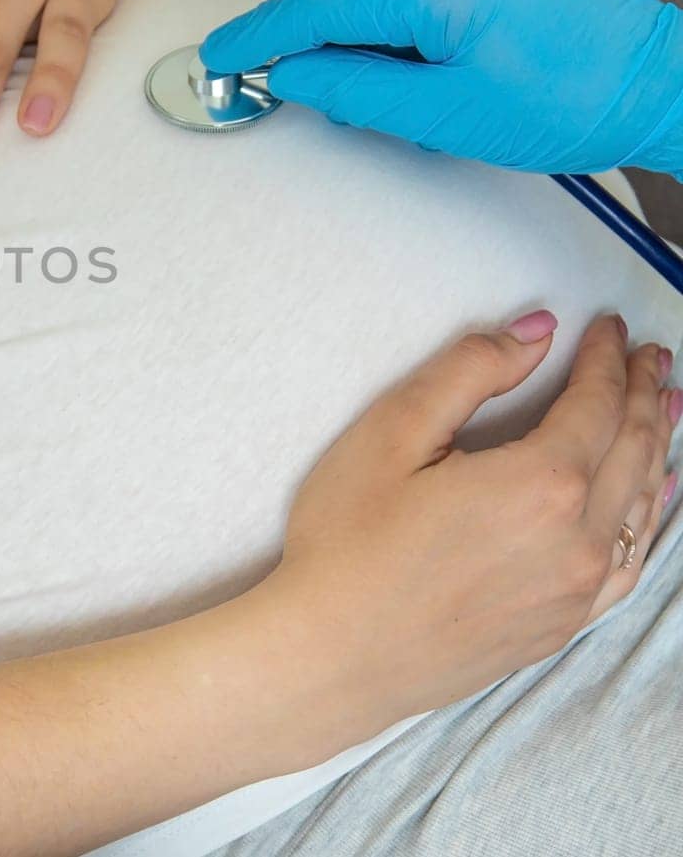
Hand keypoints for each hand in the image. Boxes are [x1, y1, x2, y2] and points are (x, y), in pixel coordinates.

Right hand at [199, 0, 682, 176]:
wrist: (659, 80)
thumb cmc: (566, 104)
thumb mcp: (442, 117)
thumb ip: (353, 90)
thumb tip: (293, 75)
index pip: (315, 7)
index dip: (257, 36)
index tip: (217, 58)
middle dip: (301, 26)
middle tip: (286, 82)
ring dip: (345, 15)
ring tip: (357, 77)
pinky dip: (385, 5)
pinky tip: (401, 52)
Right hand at [270, 311, 677, 735]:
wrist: (333, 654)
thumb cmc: (349, 544)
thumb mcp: (390, 434)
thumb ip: (469, 372)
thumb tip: (535, 335)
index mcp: (540, 483)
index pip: (597, 404)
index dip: (608, 360)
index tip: (610, 329)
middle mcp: (576, 538)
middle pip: (633, 449)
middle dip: (647, 394)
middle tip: (654, 357)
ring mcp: (576, 590)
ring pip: (642, 505)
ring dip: (658, 447)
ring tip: (667, 407)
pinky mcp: (560, 624)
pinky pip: (629, 561)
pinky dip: (649, 517)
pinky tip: (650, 498)